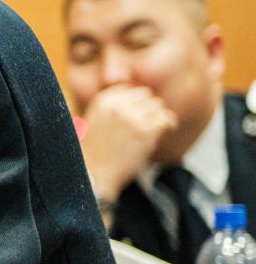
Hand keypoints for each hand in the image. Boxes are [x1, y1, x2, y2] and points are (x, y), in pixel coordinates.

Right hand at [78, 86, 176, 202]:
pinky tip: (167, 130)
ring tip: (156, 129)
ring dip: (158, 117)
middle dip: (147, 108)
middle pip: (145, 96)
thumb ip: (112, 107)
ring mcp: (132, 118)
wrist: (95, 174)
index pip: (129, 89)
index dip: (135, 102)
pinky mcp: (146, 131)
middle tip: (148, 123)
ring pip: (157, 106)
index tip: (137, 113)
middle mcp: (117, 106)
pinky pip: (166, 119)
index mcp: (103, 101)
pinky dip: (169, 124)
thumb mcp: (94, 121)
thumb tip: (138, 98)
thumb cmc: (95, 152)